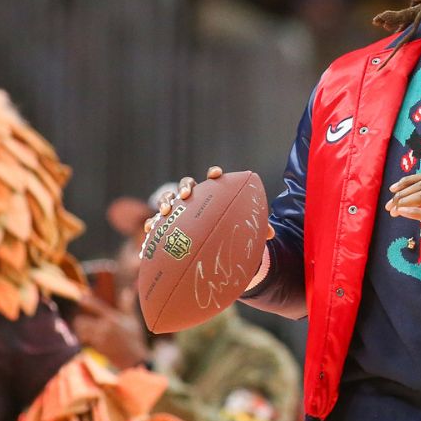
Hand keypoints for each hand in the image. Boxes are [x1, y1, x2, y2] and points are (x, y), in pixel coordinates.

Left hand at [72, 293, 150, 369]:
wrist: (133, 358)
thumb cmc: (134, 338)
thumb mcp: (132, 320)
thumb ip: (127, 305)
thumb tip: (127, 290)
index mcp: (114, 318)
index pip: (98, 307)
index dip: (88, 301)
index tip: (81, 298)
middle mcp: (106, 327)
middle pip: (82, 321)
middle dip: (80, 321)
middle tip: (80, 321)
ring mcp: (100, 338)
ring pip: (81, 331)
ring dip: (81, 330)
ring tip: (83, 331)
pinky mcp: (97, 347)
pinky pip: (86, 341)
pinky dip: (86, 340)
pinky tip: (90, 340)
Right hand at [145, 166, 274, 238]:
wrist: (211, 246)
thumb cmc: (229, 233)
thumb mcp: (244, 233)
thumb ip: (256, 229)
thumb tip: (271, 232)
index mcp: (213, 195)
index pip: (214, 180)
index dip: (214, 174)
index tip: (216, 174)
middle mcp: (194, 198)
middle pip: (187, 184)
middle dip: (185, 186)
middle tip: (187, 194)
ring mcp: (178, 210)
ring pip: (169, 198)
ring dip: (165, 201)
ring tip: (164, 211)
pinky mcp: (166, 225)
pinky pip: (156, 222)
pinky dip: (152, 225)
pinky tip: (149, 233)